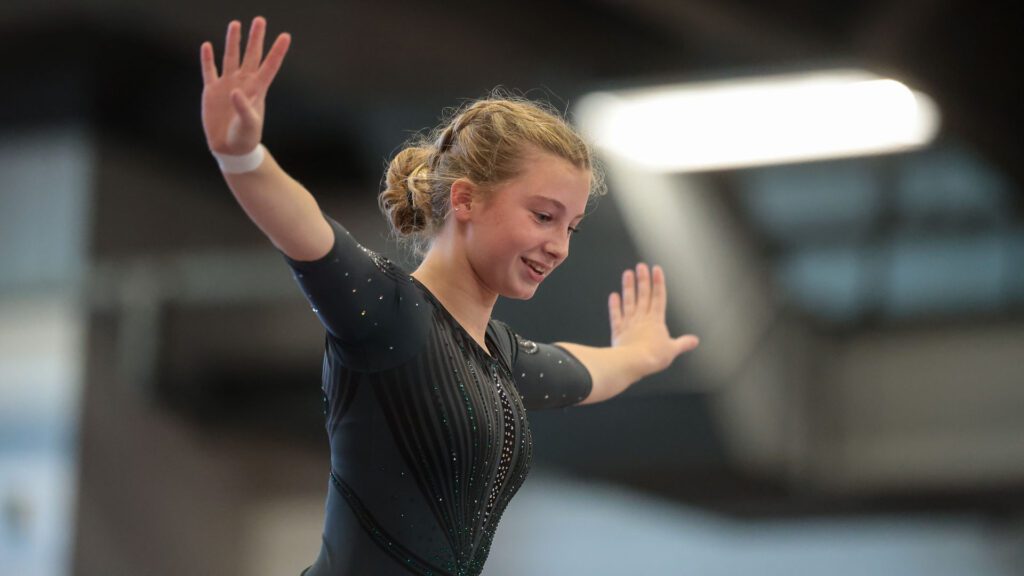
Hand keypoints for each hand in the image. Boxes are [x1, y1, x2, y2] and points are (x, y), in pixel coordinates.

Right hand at [200, 17, 290, 154]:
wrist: (230, 148)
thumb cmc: (245, 137)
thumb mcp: (249, 124)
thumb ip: (244, 107)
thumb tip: (235, 91)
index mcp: (257, 89)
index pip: (270, 66)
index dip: (277, 51)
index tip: (286, 36)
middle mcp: (244, 82)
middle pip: (251, 55)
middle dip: (255, 38)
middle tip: (259, 20)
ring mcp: (228, 85)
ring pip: (230, 57)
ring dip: (233, 41)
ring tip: (235, 24)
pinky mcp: (212, 91)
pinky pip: (209, 70)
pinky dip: (207, 58)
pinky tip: (207, 45)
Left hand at [608, 263, 698, 375]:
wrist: (633, 362)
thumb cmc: (653, 357)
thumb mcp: (673, 350)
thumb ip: (683, 343)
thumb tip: (694, 341)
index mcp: (656, 321)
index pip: (659, 297)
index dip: (658, 282)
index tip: (656, 269)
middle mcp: (642, 318)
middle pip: (643, 295)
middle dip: (643, 279)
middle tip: (641, 265)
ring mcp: (629, 323)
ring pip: (629, 301)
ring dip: (628, 287)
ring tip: (627, 273)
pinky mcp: (618, 330)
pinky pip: (616, 315)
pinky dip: (614, 305)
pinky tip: (613, 295)